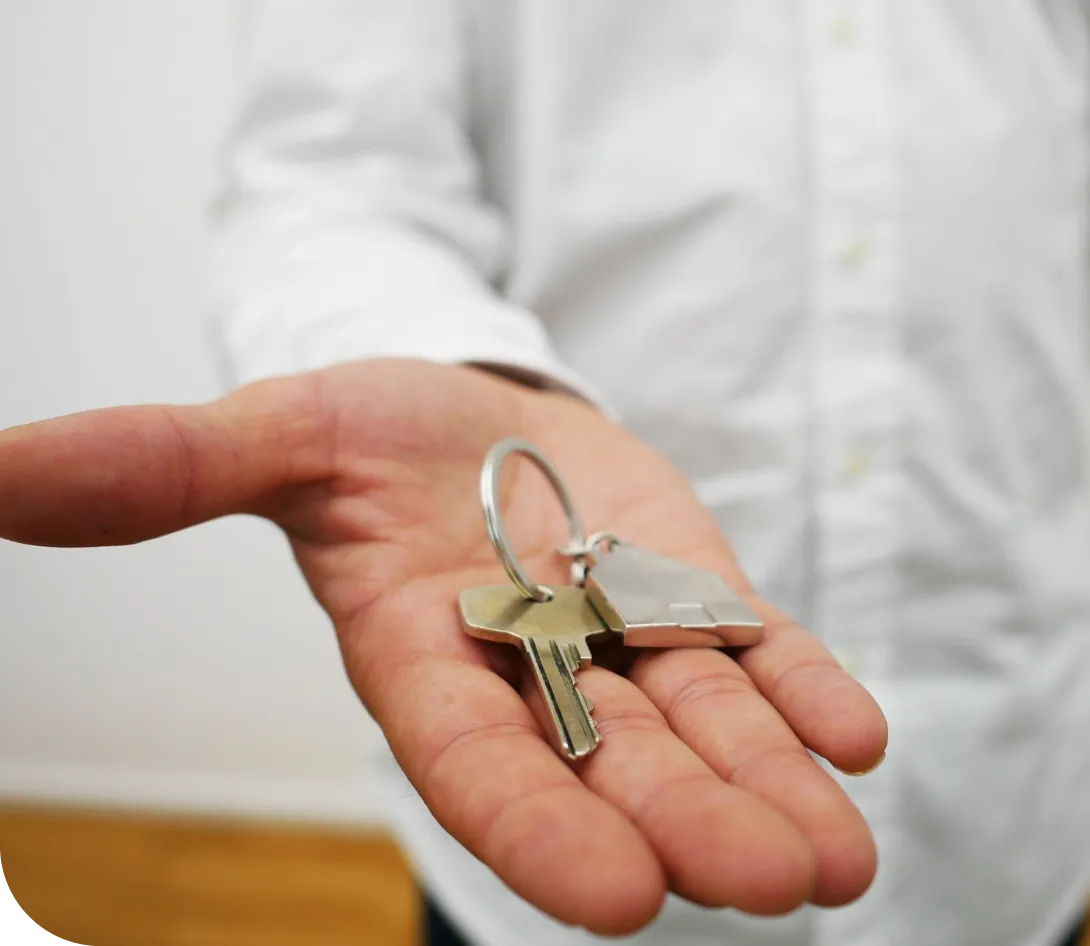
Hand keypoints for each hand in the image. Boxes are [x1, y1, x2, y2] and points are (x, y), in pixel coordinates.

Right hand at [0, 359, 886, 934]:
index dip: (537, 830)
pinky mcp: (684, 587)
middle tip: (781, 887)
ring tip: (838, 855)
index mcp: (424, 657)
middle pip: (610, 760)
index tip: (616, 899)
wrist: (461, 410)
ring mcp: (620, 633)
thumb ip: (170, 470)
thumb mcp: (278, 434)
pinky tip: (855, 735)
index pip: (476, 763)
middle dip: (689, 823)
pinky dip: (800, 687)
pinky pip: (749, 648)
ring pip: (698, 722)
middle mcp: (529, 667)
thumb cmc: (363, 431)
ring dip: (769, 783)